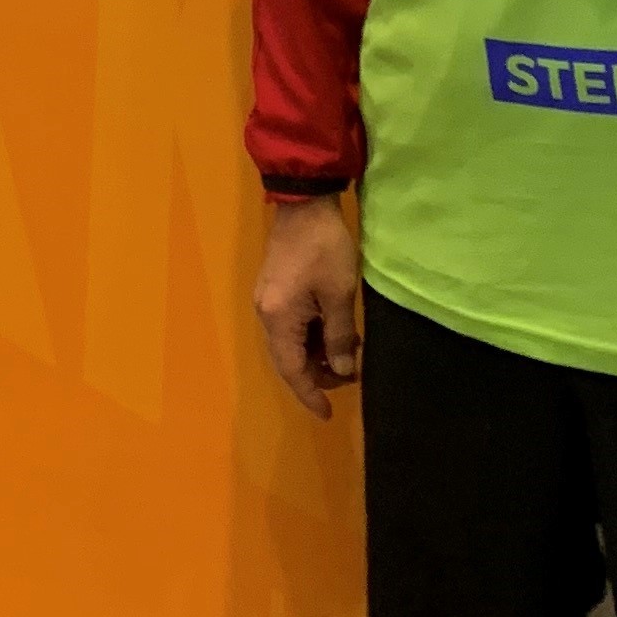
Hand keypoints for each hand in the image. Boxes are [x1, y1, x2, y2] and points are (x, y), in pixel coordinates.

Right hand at [254, 194, 363, 419]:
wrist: (304, 203)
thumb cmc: (325, 249)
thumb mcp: (339, 295)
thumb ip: (339, 336)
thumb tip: (341, 369)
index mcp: (279, 319)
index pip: (292, 370)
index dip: (311, 394)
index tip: (328, 413)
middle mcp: (266, 315)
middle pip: (288, 359)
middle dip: (317, 374)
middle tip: (350, 376)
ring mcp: (268, 301)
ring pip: (290, 342)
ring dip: (316, 354)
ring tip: (347, 354)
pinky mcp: (274, 289)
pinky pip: (291, 326)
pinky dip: (311, 336)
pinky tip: (334, 332)